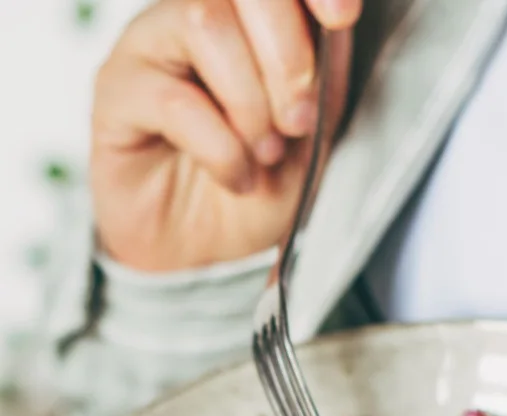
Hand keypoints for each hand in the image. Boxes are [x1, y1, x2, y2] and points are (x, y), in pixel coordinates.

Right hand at [91, 0, 361, 271]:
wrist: (204, 252)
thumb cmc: (255, 189)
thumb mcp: (312, 141)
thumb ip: (325, 81)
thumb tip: (336, 28)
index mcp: (247, 19)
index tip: (342, 18)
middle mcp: (195, 17)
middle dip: (287, 54)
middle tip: (299, 119)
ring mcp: (150, 45)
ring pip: (204, 22)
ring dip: (251, 101)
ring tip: (265, 153)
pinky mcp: (116, 90)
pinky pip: (173, 97)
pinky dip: (220, 147)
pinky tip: (236, 176)